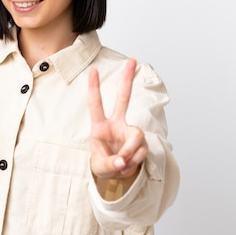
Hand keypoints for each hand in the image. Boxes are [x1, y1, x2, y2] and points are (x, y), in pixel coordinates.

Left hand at [88, 59, 147, 179]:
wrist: (117, 173)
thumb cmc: (104, 164)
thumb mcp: (100, 167)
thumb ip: (110, 163)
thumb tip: (122, 160)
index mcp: (100, 126)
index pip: (95, 104)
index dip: (94, 88)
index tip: (93, 70)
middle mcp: (116, 124)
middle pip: (123, 98)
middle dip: (127, 79)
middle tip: (132, 61)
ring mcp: (130, 132)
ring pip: (137, 136)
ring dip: (130, 153)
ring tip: (122, 164)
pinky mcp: (141, 142)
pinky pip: (142, 150)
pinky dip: (135, 161)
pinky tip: (128, 164)